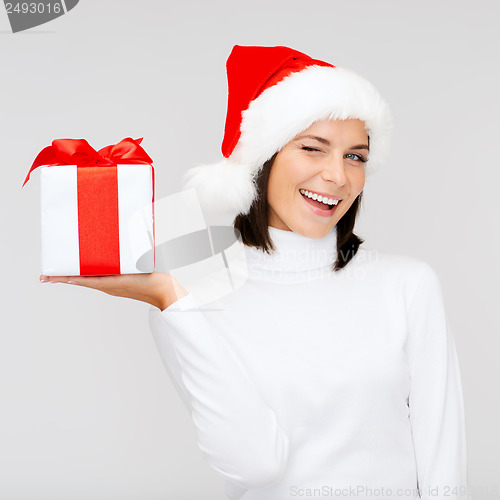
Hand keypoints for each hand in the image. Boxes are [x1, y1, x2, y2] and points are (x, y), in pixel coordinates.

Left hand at [39, 272, 188, 310]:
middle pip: (81, 280)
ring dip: (75, 275)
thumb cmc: (154, 283)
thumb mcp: (134, 276)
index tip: (47, 277)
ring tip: (63, 273)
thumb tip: (99, 270)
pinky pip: (101, 279)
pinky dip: (90, 275)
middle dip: (64, 277)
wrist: (167, 293)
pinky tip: (89, 270)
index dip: (63, 278)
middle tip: (47, 276)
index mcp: (109, 284)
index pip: (80, 280)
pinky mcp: (121, 283)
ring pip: (89, 279)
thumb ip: (116, 275)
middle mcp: (109, 286)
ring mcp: (114, 286)